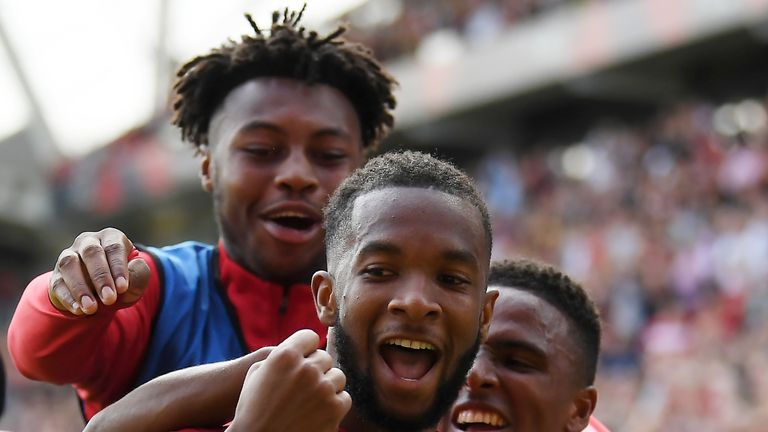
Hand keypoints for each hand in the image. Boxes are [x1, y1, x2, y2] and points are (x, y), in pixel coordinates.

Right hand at [48, 228, 149, 314]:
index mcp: (111, 237)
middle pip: (91, 252)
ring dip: (80, 288)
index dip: (119, 267)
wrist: (102, 295)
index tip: (123, 288)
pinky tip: (79, 310)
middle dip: (100, 277)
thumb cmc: (122, 281)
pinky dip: (68, 298)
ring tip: (91, 308)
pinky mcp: (56, 275)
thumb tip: (134, 266)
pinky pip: (58, 283)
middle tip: (109, 299)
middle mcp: (88, 241)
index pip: (114, 248)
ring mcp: (69, 256)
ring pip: (69, 264)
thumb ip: (139, 272)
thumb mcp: (137, 278)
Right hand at [228, 329, 350, 431]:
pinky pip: (344, 397)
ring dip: (327, 386)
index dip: (306, 349)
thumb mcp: (256, 374)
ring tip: (310, 401)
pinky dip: (334, 405)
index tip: (302, 360)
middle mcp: (306, 369)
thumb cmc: (252, 410)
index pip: (310, 337)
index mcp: (285, 356)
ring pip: (337, 376)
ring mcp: (323, 388)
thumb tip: (301, 348)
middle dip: (316, 370)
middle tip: (302, 388)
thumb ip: (280, 355)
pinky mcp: (335, 408)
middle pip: (324, 357)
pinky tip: (318, 413)